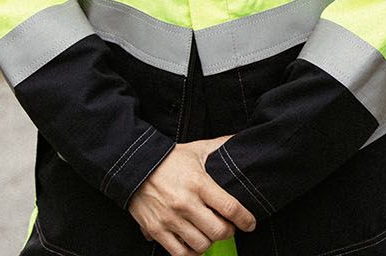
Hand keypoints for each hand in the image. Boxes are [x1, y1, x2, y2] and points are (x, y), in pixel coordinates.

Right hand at [127, 136, 256, 255]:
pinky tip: (194, 245)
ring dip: (210, 242)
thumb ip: (221, 146)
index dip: (245, 219)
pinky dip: (191, 254)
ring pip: (201, 245)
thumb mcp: (197, 149)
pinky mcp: (156, 230)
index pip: (230, 207)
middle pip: (218, 231)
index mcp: (199, 183)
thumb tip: (241, 140)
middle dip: (228, 232)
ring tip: (210, 234)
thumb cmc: (169, 159)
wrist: (135, 166)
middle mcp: (185, 203)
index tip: (250, 224)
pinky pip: (179, 253)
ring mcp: (170, 219)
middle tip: (228, 228)